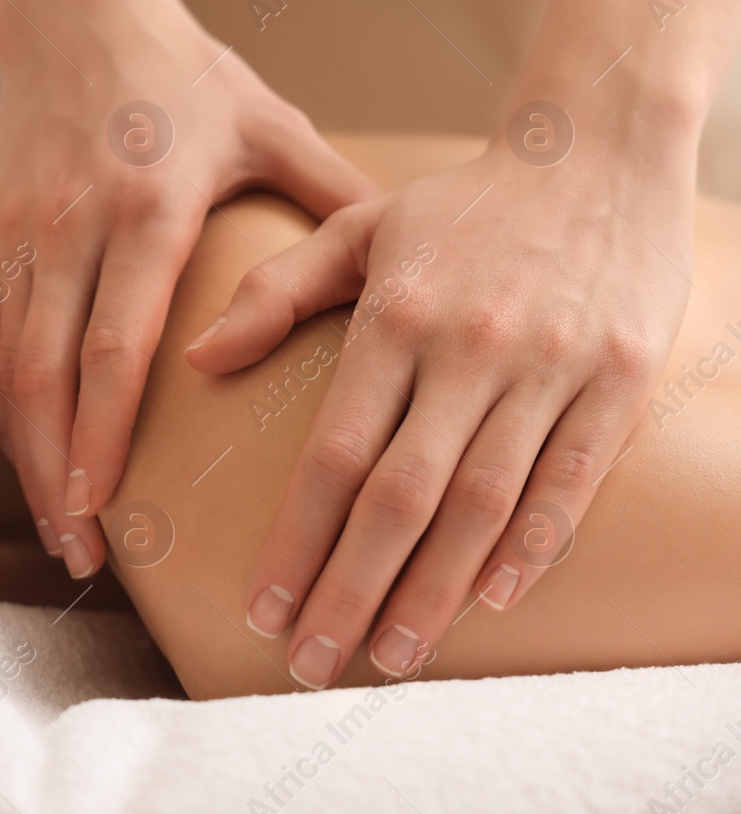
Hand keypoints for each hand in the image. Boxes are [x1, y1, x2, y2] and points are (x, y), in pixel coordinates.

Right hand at [0, 0, 374, 579]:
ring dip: (27, 452)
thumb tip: (408, 284)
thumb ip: (333, 203)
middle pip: (47, 377)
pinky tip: (29, 453)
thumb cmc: (188, 76)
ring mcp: (13, 227)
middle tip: (83, 555)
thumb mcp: (271, 127)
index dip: (104, 440)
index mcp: (148, 208)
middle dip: (59, 476)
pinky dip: (1, 401)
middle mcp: (70, 224)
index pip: (116, 347)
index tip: (108, 515)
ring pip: (5, 364)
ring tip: (59, 525)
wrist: (75, 12)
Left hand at [185, 131, 692, 686]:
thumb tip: (194, 357)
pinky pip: (571, 479)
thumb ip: (275, 292)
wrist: (597, 151)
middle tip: (312, 662)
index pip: (334, 454)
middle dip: (351, 589)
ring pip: (484, 504)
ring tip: (392, 656)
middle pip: (400, 497)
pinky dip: (534, 546)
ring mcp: (549, 368)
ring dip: (434, 590)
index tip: (261, 606)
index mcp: (396, 316)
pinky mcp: (618, 380)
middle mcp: (469, 349)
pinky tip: (492, 601)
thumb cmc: (462, 205)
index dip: (295, 540)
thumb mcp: (358, 227)